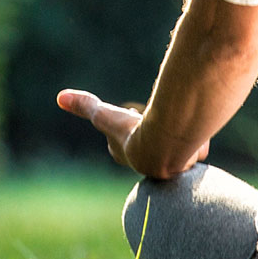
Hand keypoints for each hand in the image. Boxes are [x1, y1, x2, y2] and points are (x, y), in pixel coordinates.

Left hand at [56, 89, 208, 177]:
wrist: (165, 149)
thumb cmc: (134, 134)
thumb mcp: (106, 116)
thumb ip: (86, 106)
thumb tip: (60, 97)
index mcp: (127, 153)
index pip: (123, 139)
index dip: (126, 125)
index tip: (130, 114)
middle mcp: (148, 160)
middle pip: (148, 141)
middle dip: (150, 131)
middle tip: (153, 119)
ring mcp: (172, 161)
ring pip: (174, 142)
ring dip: (176, 133)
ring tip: (178, 122)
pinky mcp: (193, 157)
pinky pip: (194, 143)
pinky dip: (195, 135)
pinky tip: (197, 127)